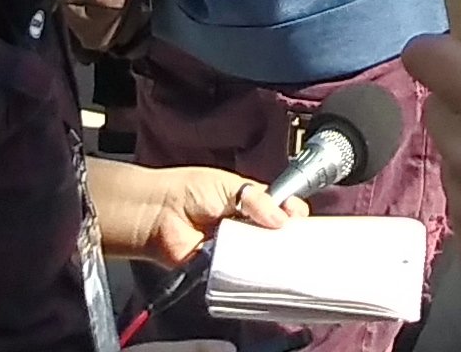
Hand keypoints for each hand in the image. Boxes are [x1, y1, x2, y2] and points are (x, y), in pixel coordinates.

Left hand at [83, 157, 293, 267]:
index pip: (281, 209)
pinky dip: (253, 272)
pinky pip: (244, 273)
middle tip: (294, 236)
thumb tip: (282, 219)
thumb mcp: (231, 187)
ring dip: (272, 254)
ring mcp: (237, 249)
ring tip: (279, 251)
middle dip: (287, 236)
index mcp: (252, 202)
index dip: (292, 213)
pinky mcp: (225, 269)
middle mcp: (247, 226)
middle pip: (276, 235)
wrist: (161, 213)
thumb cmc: (191, 191)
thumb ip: (258, 200)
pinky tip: (261, 268)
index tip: (299, 216)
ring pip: (263, 255)